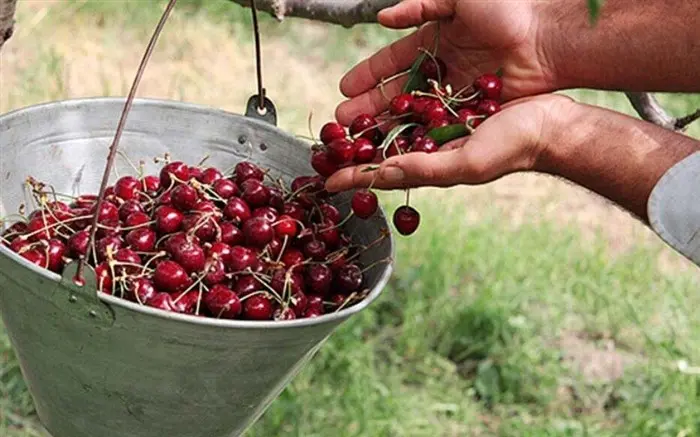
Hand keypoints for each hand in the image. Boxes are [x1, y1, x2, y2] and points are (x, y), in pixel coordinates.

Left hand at [325, 94, 575, 191]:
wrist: (550, 124)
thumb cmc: (514, 149)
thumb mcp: (466, 163)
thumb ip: (423, 168)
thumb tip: (382, 174)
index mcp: (431, 170)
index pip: (383, 177)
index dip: (354, 179)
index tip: (325, 181)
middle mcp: (431, 152)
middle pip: (383, 153)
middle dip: (353, 151)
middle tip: (325, 144)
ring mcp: (440, 130)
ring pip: (395, 127)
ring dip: (369, 124)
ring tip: (343, 118)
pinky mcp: (451, 108)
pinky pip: (417, 104)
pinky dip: (396, 101)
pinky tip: (382, 94)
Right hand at [335, 0, 557, 124]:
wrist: (549, 38)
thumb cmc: (508, 9)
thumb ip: (421, 4)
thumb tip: (384, 19)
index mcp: (432, 42)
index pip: (390, 62)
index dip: (366, 76)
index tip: (343, 89)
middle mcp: (439, 71)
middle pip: (395, 93)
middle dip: (367, 108)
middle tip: (342, 124)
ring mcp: (454, 94)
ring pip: (412, 114)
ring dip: (387, 127)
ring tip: (362, 142)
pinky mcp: (470, 111)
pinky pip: (438, 126)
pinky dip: (419, 137)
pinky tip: (398, 149)